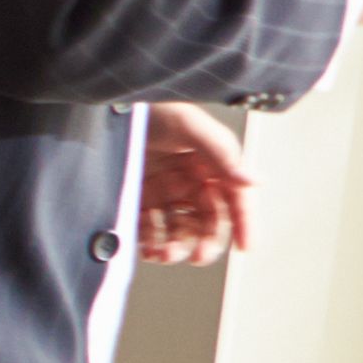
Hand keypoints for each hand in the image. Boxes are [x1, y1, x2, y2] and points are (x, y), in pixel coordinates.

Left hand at [138, 100, 256, 265]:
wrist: (109, 106)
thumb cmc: (153, 108)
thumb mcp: (189, 126)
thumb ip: (221, 153)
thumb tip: (253, 181)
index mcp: (213, 163)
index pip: (235, 197)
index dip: (244, 222)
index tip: (247, 247)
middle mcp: (192, 180)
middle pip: (208, 219)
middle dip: (206, 241)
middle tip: (198, 257)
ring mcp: (165, 191)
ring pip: (179, 228)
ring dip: (177, 245)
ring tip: (166, 255)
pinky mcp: (138, 198)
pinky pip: (149, 228)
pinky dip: (150, 243)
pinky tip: (148, 251)